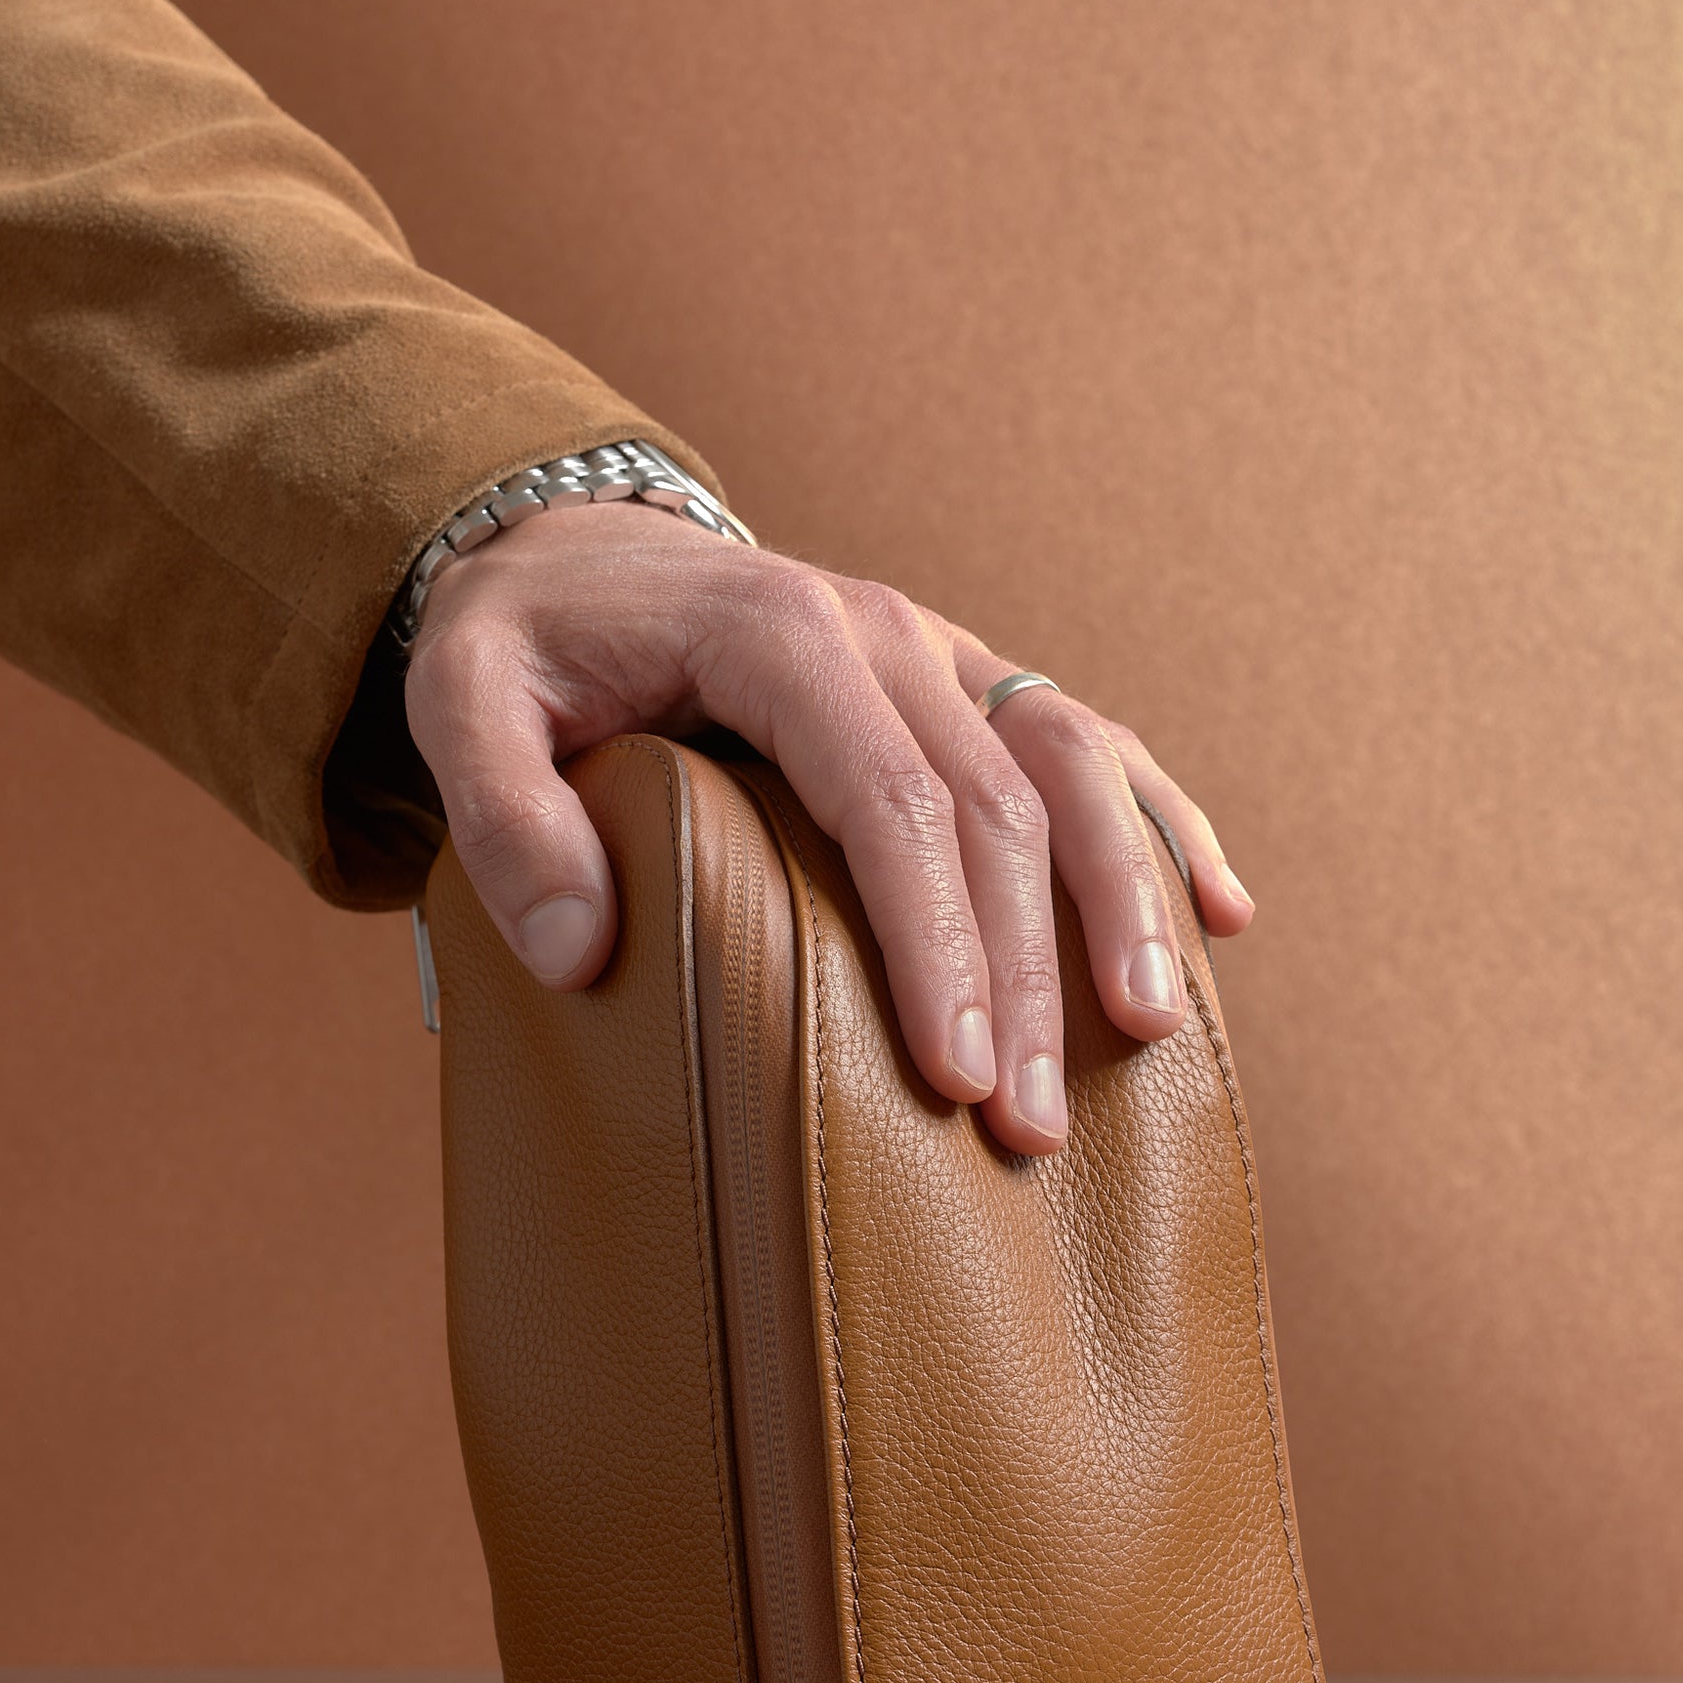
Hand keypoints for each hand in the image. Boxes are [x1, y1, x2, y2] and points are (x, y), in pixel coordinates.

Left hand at [403, 501, 1253, 1156]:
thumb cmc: (522, 648)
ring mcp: (941, 651)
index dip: (934, 944)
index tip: (952, 1077)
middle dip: (1028, 973)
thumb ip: (503, 819)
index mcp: (779, 633)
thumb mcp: (460, 706)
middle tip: (1028, 1129)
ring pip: (1074, 764)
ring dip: (1124, 898)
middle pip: (996, 808)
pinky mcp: (968, 681)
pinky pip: (1089, 741)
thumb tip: (577, 949)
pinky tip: (1222, 913)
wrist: (573, 553)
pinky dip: (1162, 824)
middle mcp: (885, 632)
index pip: (889, 802)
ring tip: (1153, 1032)